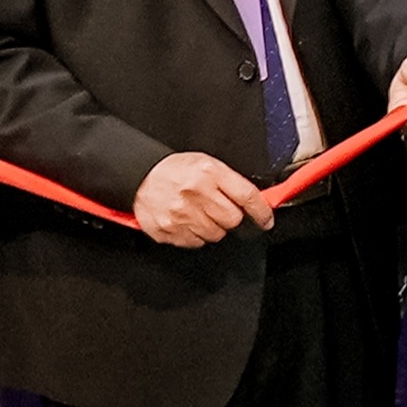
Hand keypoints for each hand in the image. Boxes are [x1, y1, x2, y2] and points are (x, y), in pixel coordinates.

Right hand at [129, 150, 271, 247]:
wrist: (139, 175)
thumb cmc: (175, 169)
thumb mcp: (206, 164)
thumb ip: (231, 182)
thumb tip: (258, 201)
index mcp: (209, 173)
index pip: (246, 196)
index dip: (261, 211)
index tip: (266, 220)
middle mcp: (195, 193)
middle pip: (232, 220)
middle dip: (231, 217)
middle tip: (219, 209)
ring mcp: (180, 214)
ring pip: (215, 235)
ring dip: (213, 227)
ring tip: (199, 213)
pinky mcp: (168, 230)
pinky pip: (195, 242)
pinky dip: (195, 235)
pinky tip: (187, 221)